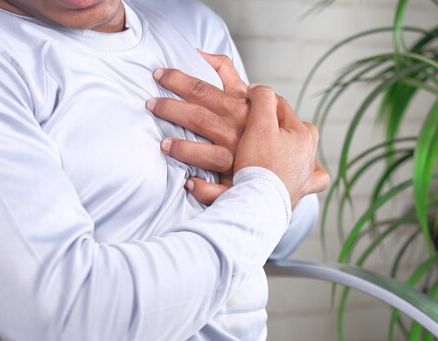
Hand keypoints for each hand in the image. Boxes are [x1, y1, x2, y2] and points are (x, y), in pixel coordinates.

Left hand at [147, 51, 248, 203]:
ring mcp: (238, 161)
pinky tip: (189, 184)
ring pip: (209, 154)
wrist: (288, 161)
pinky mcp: (238, 183)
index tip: (159, 74)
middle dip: (172, 109)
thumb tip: (201, 53)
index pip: (204, 90)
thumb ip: (226, 73)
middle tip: (149, 104)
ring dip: (186, 150)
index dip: (179, 80)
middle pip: (200, 117)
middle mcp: (237, 133)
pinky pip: (221, 190)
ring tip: (164, 144)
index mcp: (239, 110)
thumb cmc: (259, 125)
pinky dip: (205, 188)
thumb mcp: (248, 96)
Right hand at [235, 85, 329, 207]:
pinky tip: (299, 173)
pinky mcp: (301, 191)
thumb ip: (263, 99)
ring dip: (287, 146)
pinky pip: (312, 179)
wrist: (259, 204)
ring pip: (302, 151)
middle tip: (251, 128)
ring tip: (267, 149)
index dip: (259, 101)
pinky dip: (307, 173)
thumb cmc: (259, 166)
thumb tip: (261, 88)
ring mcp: (307, 174)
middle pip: (291, 127)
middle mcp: (310, 152)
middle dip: (273, 124)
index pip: (279, 106)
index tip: (242, 103)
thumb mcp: (259, 124)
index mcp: (304, 133)